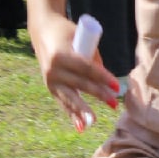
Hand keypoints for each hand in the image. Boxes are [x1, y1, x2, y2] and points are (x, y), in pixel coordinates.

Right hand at [32, 12, 119, 131]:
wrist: (42, 31)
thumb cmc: (66, 32)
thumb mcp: (79, 37)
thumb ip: (92, 58)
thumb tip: (106, 79)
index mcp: (61, 55)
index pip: (86, 69)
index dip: (102, 77)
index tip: (116, 86)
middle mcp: (53, 69)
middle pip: (80, 85)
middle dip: (98, 95)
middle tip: (113, 104)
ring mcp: (50, 80)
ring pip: (70, 97)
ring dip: (83, 110)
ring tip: (94, 122)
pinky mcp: (49, 87)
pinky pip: (63, 102)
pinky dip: (72, 114)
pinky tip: (81, 126)